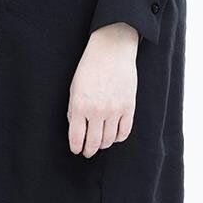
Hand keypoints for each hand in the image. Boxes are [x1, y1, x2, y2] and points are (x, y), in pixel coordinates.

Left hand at [66, 23, 138, 156]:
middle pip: (93, 142)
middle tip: (88, 152)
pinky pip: (124, 132)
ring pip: (108, 140)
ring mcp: (114, 110)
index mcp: (79, 105)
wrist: (112, 50)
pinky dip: (118, 138)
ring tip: (100, 143)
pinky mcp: (128, 107)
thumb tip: (76, 128)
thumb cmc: (90, 67)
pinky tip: (113, 136)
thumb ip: (73, 109)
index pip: (76, 137)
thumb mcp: (74, 87)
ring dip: (103, 144)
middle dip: (89, 150)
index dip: (76, 147)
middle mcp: (96, 111)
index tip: (77, 150)